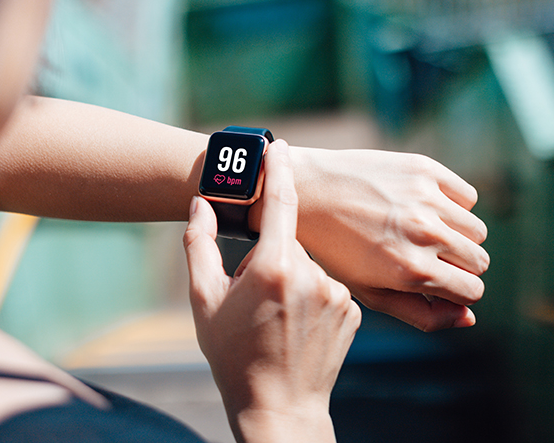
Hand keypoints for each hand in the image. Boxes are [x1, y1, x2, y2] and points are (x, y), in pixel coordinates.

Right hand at [185, 141, 361, 442]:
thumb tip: (201, 205)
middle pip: (289, 244)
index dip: (278, 170)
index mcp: (275, 266)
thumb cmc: (233, 355)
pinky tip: (296, 327)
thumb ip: (199, 245)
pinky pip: (328, 288)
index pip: (281, 203)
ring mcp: (339, 294)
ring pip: (310, 267)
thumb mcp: (203, 301)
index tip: (277, 146)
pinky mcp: (354, 312)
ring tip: (275, 319)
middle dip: (270, 260)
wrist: (279, 407)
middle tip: (252, 298)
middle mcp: (314, 274)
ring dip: (292, 281)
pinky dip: (312, 299)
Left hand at [272, 148, 488, 331]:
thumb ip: (422, 314)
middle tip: (426, 258)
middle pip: (479, 261)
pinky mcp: (424, 169)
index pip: (473, 291)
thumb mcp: (370, 292)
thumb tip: (469, 318)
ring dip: (457, 236)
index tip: (439, 284)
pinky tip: (422, 207)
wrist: (306, 191)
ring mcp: (426, 198)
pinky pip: (467, 196)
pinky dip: (453, 205)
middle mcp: (424, 233)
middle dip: (459, 266)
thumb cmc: (336, 249)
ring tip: (422, 233)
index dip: (458, 292)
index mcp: (411, 270)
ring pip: (477, 230)